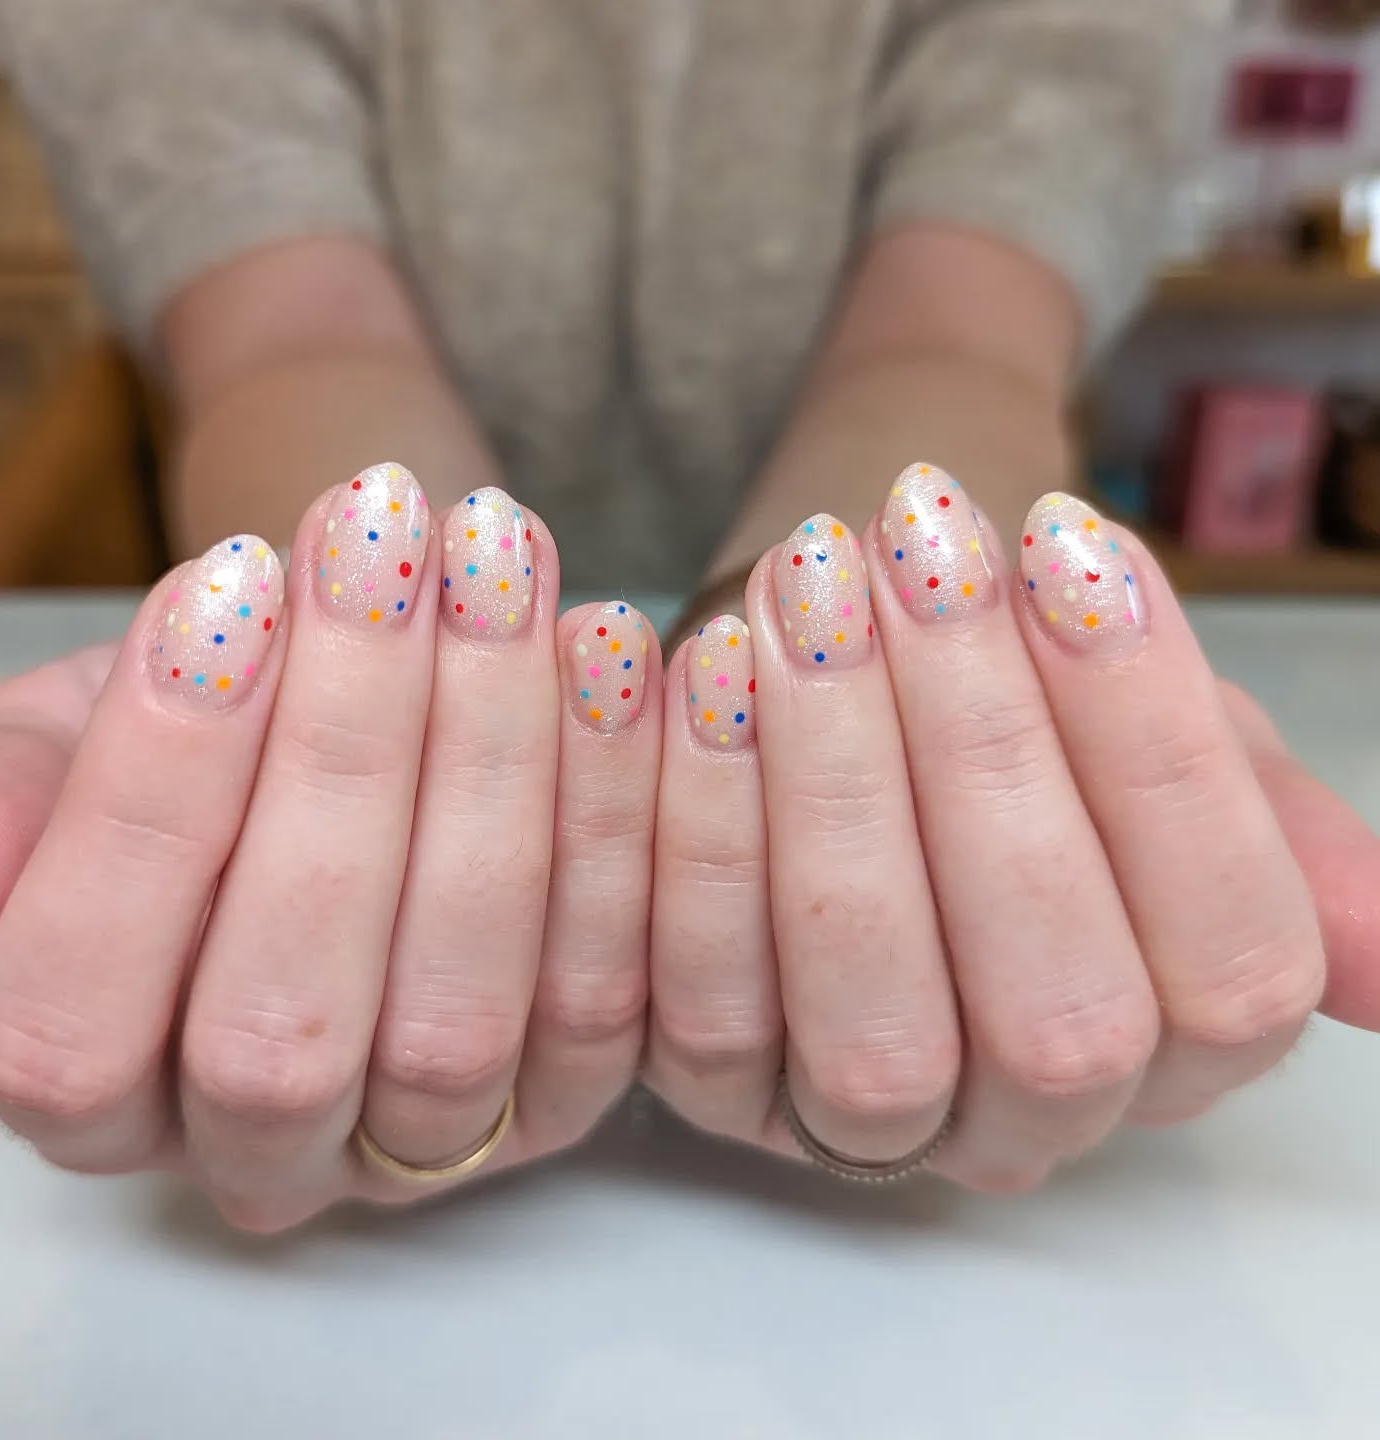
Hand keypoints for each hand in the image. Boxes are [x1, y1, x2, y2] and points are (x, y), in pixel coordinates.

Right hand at [0, 465, 660, 1230]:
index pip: (71, 1027)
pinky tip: (608, 641)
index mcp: (103, 1090)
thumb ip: (18, 795)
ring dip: (488, 761)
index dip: (144, 805)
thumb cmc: (219, 719)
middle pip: (279, 1034)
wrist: (375, 718)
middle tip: (383, 544)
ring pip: (457, 1016)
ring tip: (496, 558)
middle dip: (336, 762)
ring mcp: (429, 1144)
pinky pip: (609, 981)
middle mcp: (265, 1152)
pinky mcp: (570, 1093)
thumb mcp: (85, 730)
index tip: (221, 585)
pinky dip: (614, 799)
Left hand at [647, 463, 1379, 1188]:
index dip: (1157, 748)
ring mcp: (862, 1130)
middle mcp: (1030, 1122)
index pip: (1231, 965)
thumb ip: (1264, 833)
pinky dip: (694, 825)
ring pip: (871, 1029)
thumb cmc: (1021, 711)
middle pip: (1050, 1009)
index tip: (1070, 542)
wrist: (848, 695)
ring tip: (801, 589)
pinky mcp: (712, 1093)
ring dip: (833, 789)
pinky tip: (699, 668)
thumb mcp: (1160, 747)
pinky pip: (694, 1003)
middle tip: (919, 546)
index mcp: (1180, 1050)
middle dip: (985, 753)